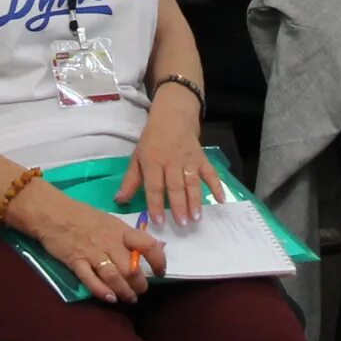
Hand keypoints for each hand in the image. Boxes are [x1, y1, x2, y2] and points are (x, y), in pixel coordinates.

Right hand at [24, 189, 168, 303]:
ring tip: (129, 298)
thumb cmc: (83, 216)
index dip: (158, 260)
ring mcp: (91, 253)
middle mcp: (109, 242)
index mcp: (120, 230)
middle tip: (140, 290)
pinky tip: (110, 298)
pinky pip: (91, 280)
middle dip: (139, 284)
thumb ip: (131, 236)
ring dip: (124, 291)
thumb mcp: (111, 221)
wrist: (52, 213)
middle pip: (131, 268)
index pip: (147, 244)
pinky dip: (102, 291)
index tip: (160, 272)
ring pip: (114, 277)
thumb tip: (158, 246)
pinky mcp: (75, 262)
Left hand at [117, 111, 223, 227]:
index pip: (154, 186)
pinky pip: (210, 172)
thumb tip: (119, 201)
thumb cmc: (152, 140)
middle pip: (175, 186)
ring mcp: (188, 160)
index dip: (155, 204)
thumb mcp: (137, 157)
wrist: (172, 116)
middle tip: (182, 224)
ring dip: (195, 200)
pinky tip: (221, 199)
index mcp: (153, 162)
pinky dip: (217, 185)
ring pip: (192, 182)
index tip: (159, 222)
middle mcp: (171, 162)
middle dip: (179, 206)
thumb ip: (130, 181)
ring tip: (196, 218)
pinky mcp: (202, 158)